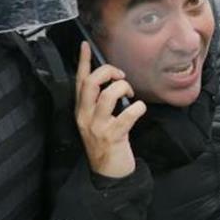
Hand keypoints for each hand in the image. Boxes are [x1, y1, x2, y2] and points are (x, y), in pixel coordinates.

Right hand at [75, 42, 146, 177]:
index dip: (82, 61)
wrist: (108, 173)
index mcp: (81, 110)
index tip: (85, 45)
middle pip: (91, 83)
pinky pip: (126, 115)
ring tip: (130, 94)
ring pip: (107, 96)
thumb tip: (112, 81)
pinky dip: (137, 108)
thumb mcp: (96, 121)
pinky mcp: (112, 136)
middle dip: (108, 72)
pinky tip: (139, 108)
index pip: (79, 81)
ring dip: (122, 88)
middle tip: (121, 76)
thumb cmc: (106, 143)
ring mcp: (97, 127)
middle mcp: (85, 116)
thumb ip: (99, 102)